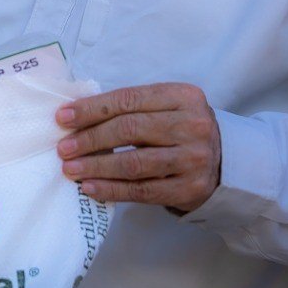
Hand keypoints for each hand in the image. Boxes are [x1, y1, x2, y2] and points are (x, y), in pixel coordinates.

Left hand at [55, 82, 221, 212]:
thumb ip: (130, 108)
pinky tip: (91, 187)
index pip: (128, 100)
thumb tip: (75, 116)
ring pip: (134, 163)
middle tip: (64, 147)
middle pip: (129, 129)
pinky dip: (112, 189)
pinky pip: (143, 190)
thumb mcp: (166, 108)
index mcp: (183, 96)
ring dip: (97, 166)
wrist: (225, 163)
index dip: (92, 108)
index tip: (63, 118)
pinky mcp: (190, 189)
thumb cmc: (181, 130)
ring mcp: (193, 159)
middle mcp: (192, 125)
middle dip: (90, 138)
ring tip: (71, 168)